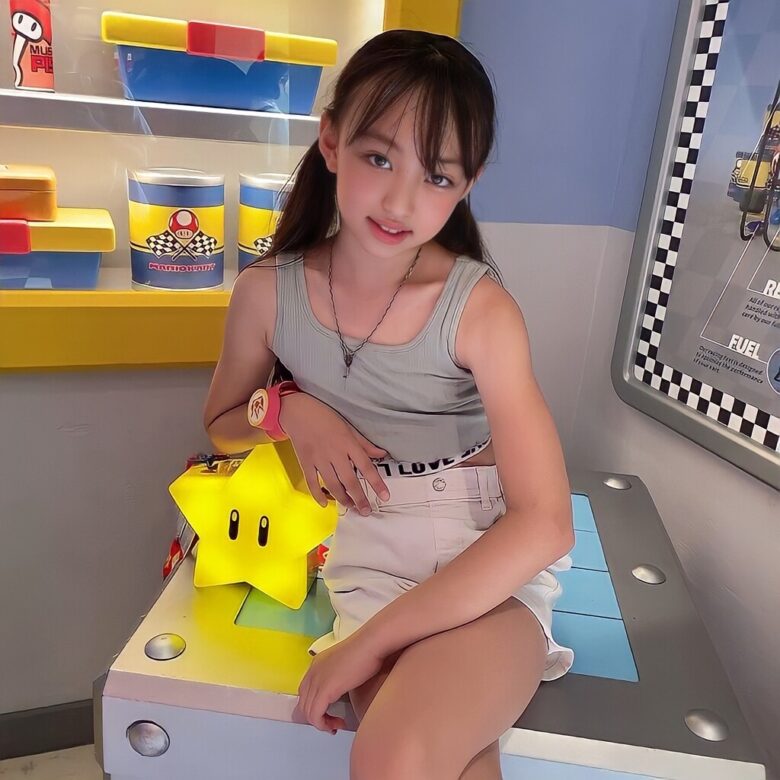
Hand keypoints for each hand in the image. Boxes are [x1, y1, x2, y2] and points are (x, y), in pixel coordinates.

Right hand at [279, 392, 389, 514]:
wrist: (298, 411)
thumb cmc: (324, 416)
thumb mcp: (348, 427)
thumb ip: (364, 444)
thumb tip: (381, 454)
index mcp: (348, 443)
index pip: (366, 467)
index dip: (377, 483)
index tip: (385, 496)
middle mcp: (335, 453)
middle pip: (350, 480)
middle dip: (359, 498)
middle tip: (366, 510)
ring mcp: (319, 459)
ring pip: (332, 484)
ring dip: (343, 499)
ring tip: (351, 507)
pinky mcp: (305, 462)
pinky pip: (312, 483)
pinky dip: (318, 495)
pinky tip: (326, 503)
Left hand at [296, 633, 383, 732]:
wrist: (372, 644)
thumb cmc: (367, 651)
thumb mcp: (346, 665)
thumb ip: (338, 675)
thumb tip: (342, 688)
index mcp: (317, 664)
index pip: (306, 692)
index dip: (316, 706)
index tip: (331, 713)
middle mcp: (312, 671)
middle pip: (304, 703)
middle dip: (318, 717)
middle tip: (334, 723)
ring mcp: (316, 680)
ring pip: (308, 712)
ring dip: (322, 723)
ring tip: (337, 725)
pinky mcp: (324, 690)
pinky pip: (315, 715)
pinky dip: (324, 724)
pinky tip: (339, 724)